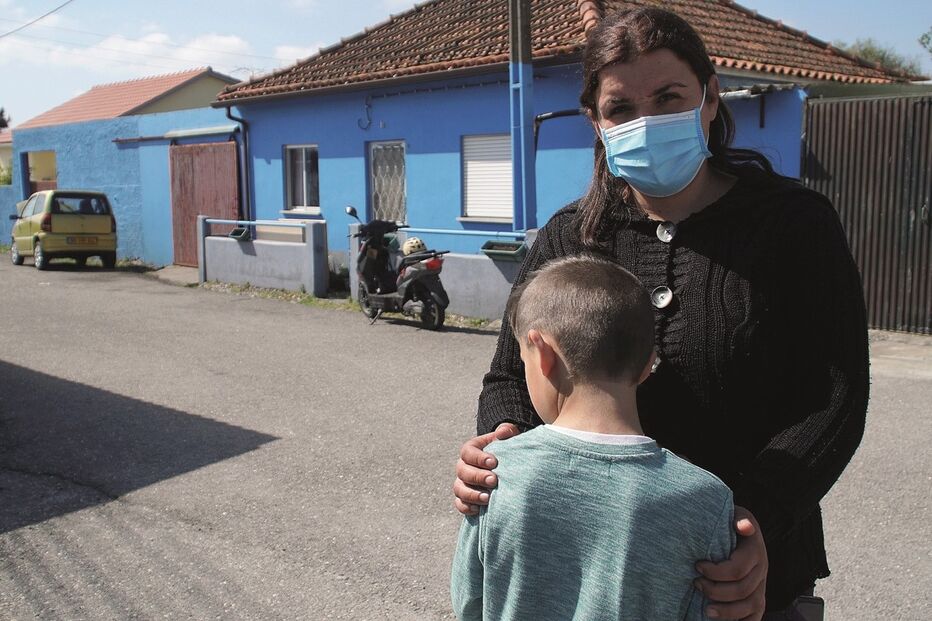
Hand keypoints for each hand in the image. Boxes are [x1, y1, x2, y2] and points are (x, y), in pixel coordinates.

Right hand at [452, 423, 519, 514]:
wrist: (505, 467)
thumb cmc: (506, 450)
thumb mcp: (509, 438)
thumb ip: (507, 432)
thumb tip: (503, 432)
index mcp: (471, 450)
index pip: (468, 452)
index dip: (478, 458)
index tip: (494, 462)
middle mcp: (463, 466)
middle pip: (462, 471)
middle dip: (477, 477)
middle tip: (493, 480)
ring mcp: (462, 483)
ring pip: (459, 489)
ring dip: (471, 494)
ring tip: (487, 498)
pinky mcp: (465, 499)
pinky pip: (460, 504)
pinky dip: (466, 507)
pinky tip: (478, 510)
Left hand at [695, 506, 767, 620]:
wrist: (741, 530)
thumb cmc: (730, 523)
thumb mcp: (735, 514)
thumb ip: (738, 519)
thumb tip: (743, 526)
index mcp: (755, 551)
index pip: (737, 569)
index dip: (715, 572)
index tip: (697, 566)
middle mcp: (761, 570)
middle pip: (741, 590)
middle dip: (715, 590)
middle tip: (696, 583)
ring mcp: (761, 586)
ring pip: (750, 606)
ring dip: (727, 612)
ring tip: (706, 610)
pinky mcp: (758, 598)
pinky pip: (755, 616)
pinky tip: (721, 620)